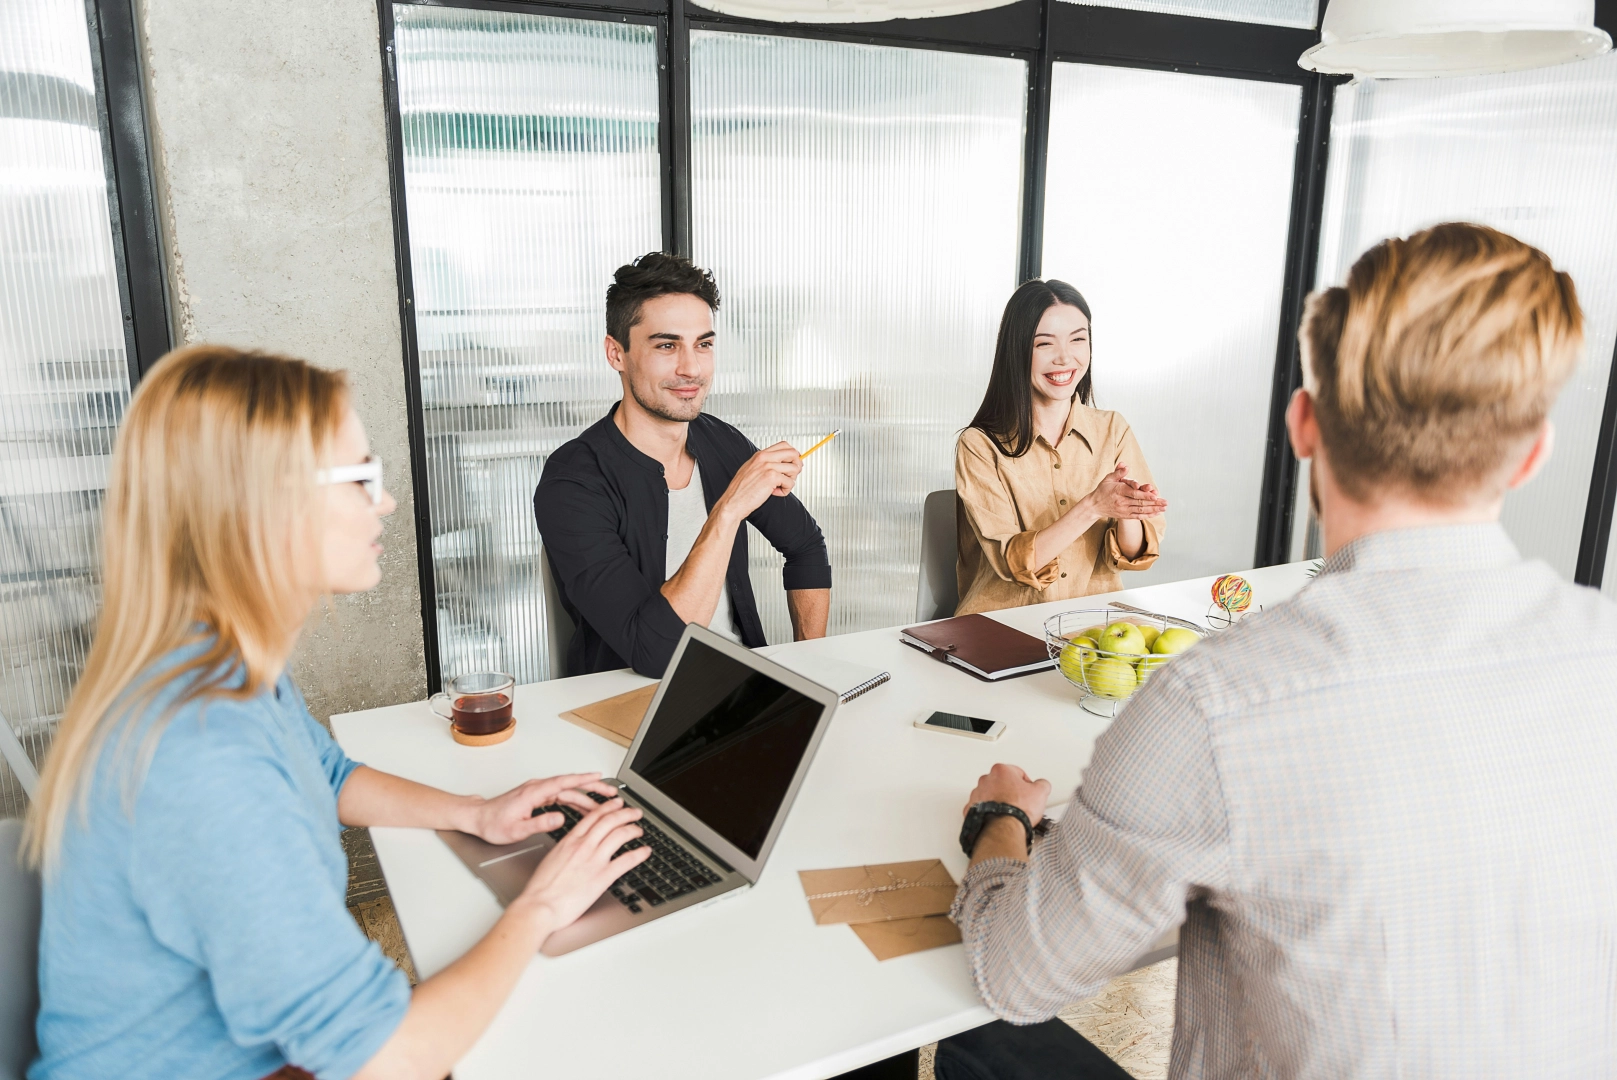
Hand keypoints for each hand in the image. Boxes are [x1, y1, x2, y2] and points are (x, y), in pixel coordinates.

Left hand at [468, 773, 620, 844]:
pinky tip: (583, 808)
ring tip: (603, 804)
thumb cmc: (493, 824)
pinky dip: (574, 800)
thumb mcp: (517, 829)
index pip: (564, 783)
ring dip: (585, 796)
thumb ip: (540, 823)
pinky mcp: (536, 797)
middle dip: (592, 787)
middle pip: (569, 785)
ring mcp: (537, 792)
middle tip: (611, 792)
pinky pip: (560, 796)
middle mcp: (537, 788)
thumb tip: (560, 818)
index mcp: (533, 793)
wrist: (478, 819)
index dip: (583, 779)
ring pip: (566, 791)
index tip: (600, 777)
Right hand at [512, 798, 650, 928]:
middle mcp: (583, 846)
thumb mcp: (552, 859)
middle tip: (635, 812)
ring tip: (639, 829)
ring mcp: (594, 860)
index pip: (593, 817)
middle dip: (625, 813)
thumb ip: (566, 849)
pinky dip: (639, 853)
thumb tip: (574, 847)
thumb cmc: (540, 888)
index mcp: (569, 841)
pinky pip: (626, 860)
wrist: (539, 906)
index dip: (608, 807)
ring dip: (633, 829)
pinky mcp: (602, 877)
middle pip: (609, 821)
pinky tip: (645, 851)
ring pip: (619, 835)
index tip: (616, 803)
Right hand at [718, 442, 801, 518]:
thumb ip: (765, 465)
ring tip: (780, 486)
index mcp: (760, 455)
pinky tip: (775, 492)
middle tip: (790, 476)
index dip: (793, 454)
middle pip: (793, 453)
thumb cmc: (741, 490)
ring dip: (791, 480)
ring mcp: (768, 466)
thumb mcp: (751, 470)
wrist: (733, 502)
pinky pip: (790, 482)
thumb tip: (782, 464)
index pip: (784, 445)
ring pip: (794, 468)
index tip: (793, 463)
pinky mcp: (772, 477)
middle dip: (796, 465)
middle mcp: (764, 458)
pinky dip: (785, 490)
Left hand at [962, 763, 1051, 823]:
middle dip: (1012, 792)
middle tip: (1021, 804)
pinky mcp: (972, 809)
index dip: (1027, 785)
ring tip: (1010, 813)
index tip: (1029, 794)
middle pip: (1003, 783)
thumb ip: (1042, 784)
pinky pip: (982, 807)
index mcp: (1001, 770)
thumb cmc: (1017, 810)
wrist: (1002, 830)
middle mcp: (986, 780)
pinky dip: (990, 812)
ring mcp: (977, 794)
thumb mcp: (1040, 792)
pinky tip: (999, 818)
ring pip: (991, 795)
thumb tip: (1042, 785)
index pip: (1018, 773)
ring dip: (1000, 801)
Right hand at [1082, 464, 1166, 521]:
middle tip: (1165, 502)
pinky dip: (1148, 515)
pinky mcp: (1124, 516)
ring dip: (1154, 509)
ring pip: (1141, 510)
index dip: (1145, 494)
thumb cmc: (1102, 490)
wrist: (1094, 506)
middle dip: (1154, 503)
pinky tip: (1156, 513)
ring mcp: (1123, 510)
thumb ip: (1118, 472)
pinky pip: (1138, 516)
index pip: (1134, 493)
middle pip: (1140, 502)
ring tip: (1164, 508)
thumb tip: (1126, 466)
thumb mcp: (1108, 479)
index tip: (1155, 495)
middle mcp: (1122, 502)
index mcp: (1118, 491)